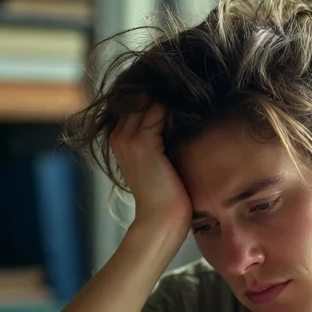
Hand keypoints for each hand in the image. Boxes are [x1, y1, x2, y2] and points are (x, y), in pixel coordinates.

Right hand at [110, 104, 191, 234]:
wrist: (161, 218)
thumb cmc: (166, 191)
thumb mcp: (158, 156)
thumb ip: (159, 133)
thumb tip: (177, 109)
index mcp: (118, 137)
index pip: (136, 99)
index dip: (158, 95)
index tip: (182, 96)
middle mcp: (118, 134)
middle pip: (141, 95)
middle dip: (165, 92)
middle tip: (190, 95)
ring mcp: (128, 137)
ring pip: (149, 99)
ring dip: (171, 100)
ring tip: (193, 106)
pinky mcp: (143, 142)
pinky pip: (159, 110)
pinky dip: (176, 111)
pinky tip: (191, 119)